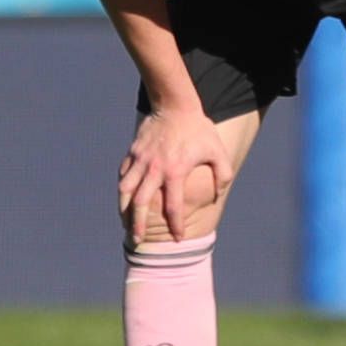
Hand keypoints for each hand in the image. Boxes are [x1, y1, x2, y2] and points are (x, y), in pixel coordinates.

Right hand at [118, 108, 232, 242]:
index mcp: (175, 172)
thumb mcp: (218, 152)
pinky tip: (125, 198)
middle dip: (138, 225)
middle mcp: (155, 169)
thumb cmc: (199, 129)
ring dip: (124, 209)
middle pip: (141, 204)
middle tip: (139, 240)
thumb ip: (223, 176)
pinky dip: (123, 189)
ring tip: (125, 223)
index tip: (178, 238)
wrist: (175, 104)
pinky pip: (124, 175)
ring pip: (126, 190)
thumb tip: (219, 195)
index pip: (173, 207)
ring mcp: (141, 160)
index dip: (176, 225)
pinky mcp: (133, 152)